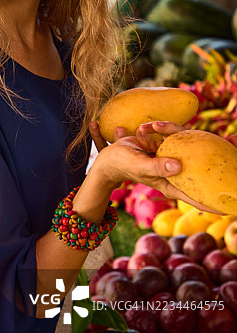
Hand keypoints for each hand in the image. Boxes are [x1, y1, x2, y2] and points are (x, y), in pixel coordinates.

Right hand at [90, 120, 227, 212]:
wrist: (109, 156)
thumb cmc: (122, 164)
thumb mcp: (139, 164)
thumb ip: (157, 166)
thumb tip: (179, 166)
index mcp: (169, 183)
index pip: (194, 196)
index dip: (211, 202)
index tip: (228, 207)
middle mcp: (173, 173)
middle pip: (198, 174)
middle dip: (214, 170)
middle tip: (232, 151)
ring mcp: (170, 161)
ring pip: (187, 150)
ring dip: (178, 136)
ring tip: (170, 132)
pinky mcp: (165, 148)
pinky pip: (175, 137)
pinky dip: (168, 130)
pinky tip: (158, 124)